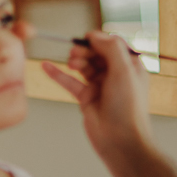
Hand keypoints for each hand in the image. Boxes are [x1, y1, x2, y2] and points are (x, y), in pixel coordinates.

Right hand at [41, 32, 151, 156]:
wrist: (120, 140)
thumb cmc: (128, 108)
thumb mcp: (124, 71)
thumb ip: (111, 48)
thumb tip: (95, 35)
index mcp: (130, 66)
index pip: (113, 45)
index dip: (100, 40)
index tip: (87, 38)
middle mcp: (115, 75)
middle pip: (96, 54)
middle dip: (85, 51)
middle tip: (75, 52)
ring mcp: (100, 86)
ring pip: (83, 66)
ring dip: (75, 61)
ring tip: (71, 63)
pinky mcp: (86, 98)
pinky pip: (70, 82)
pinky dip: (58, 74)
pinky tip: (46, 65)